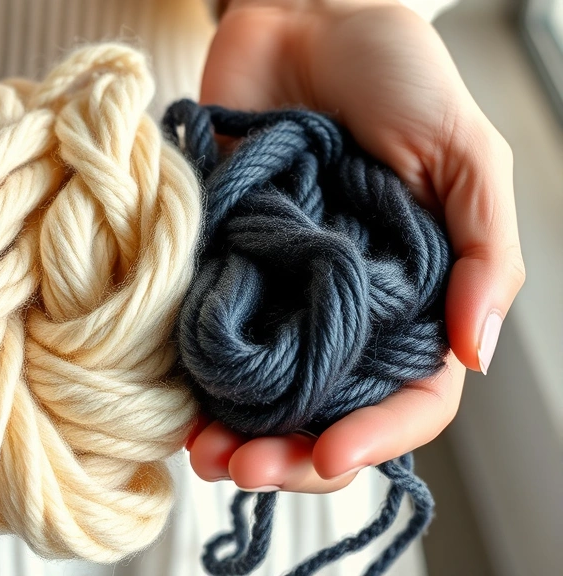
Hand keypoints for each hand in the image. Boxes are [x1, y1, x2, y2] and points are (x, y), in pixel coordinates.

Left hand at [188, 0, 522, 491]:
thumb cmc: (395, 76)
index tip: (328, 454)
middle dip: (288, 456)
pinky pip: (204, 337)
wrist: (301, 17)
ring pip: (259, 393)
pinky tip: (170, 402)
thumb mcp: (464, 153)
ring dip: (232, 434)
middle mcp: (343, 309)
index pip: (410, 396)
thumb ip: (484, 252)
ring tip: (201, 452)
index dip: (376, 438)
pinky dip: (188, 379)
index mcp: (413, 296)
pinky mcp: (219, 265)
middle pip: (325, 413)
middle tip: (243, 468)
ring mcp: (277, 293)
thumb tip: (473, 352)